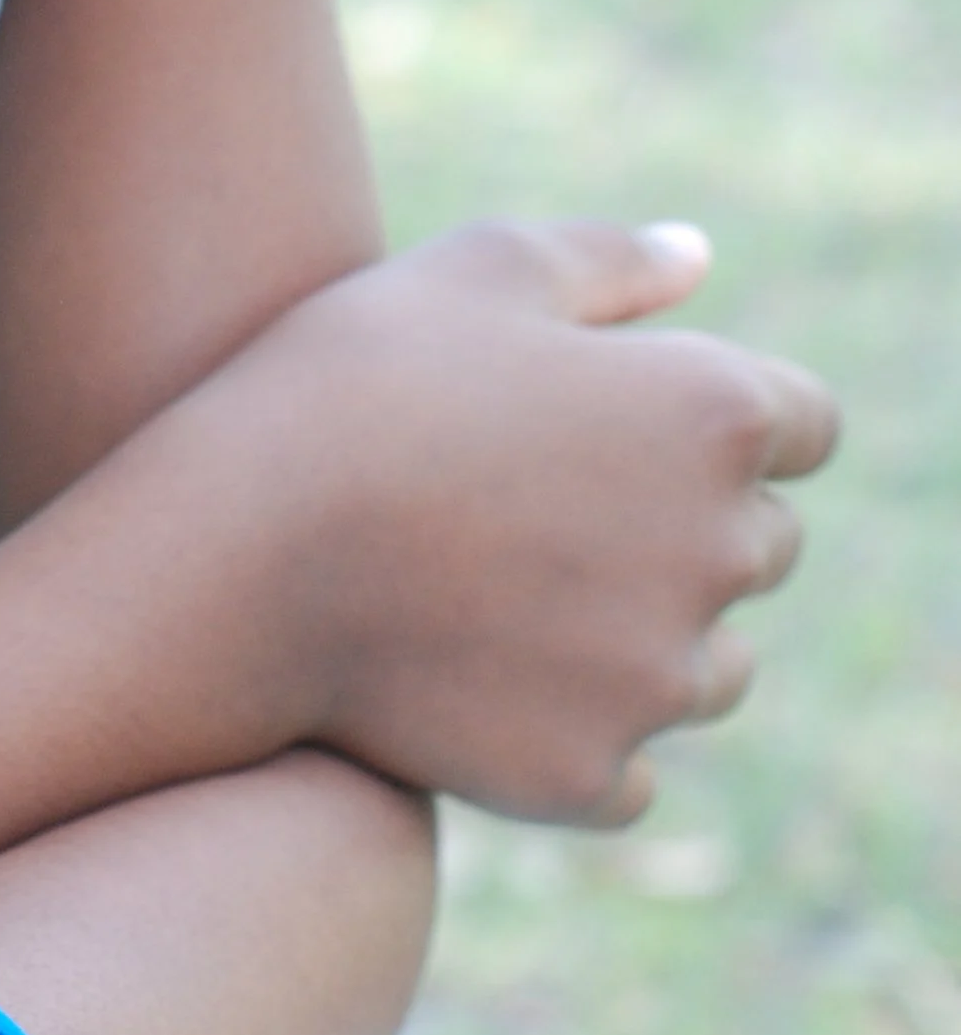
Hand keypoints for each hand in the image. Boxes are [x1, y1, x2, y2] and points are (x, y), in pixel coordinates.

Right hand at [183, 218, 838, 822]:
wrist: (231, 559)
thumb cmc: (349, 383)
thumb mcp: (474, 270)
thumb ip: (609, 260)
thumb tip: (698, 258)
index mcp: (711, 413)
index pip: (804, 423)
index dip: (720, 412)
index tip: (621, 418)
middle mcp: (718, 553)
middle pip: (760, 543)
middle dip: (683, 522)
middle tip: (542, 500)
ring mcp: (659, 679)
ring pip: (711, 666)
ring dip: (647, 636)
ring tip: (508, 593)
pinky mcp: (591, 776)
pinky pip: (630, 769)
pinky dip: (577, 736)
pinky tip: (482, 681)